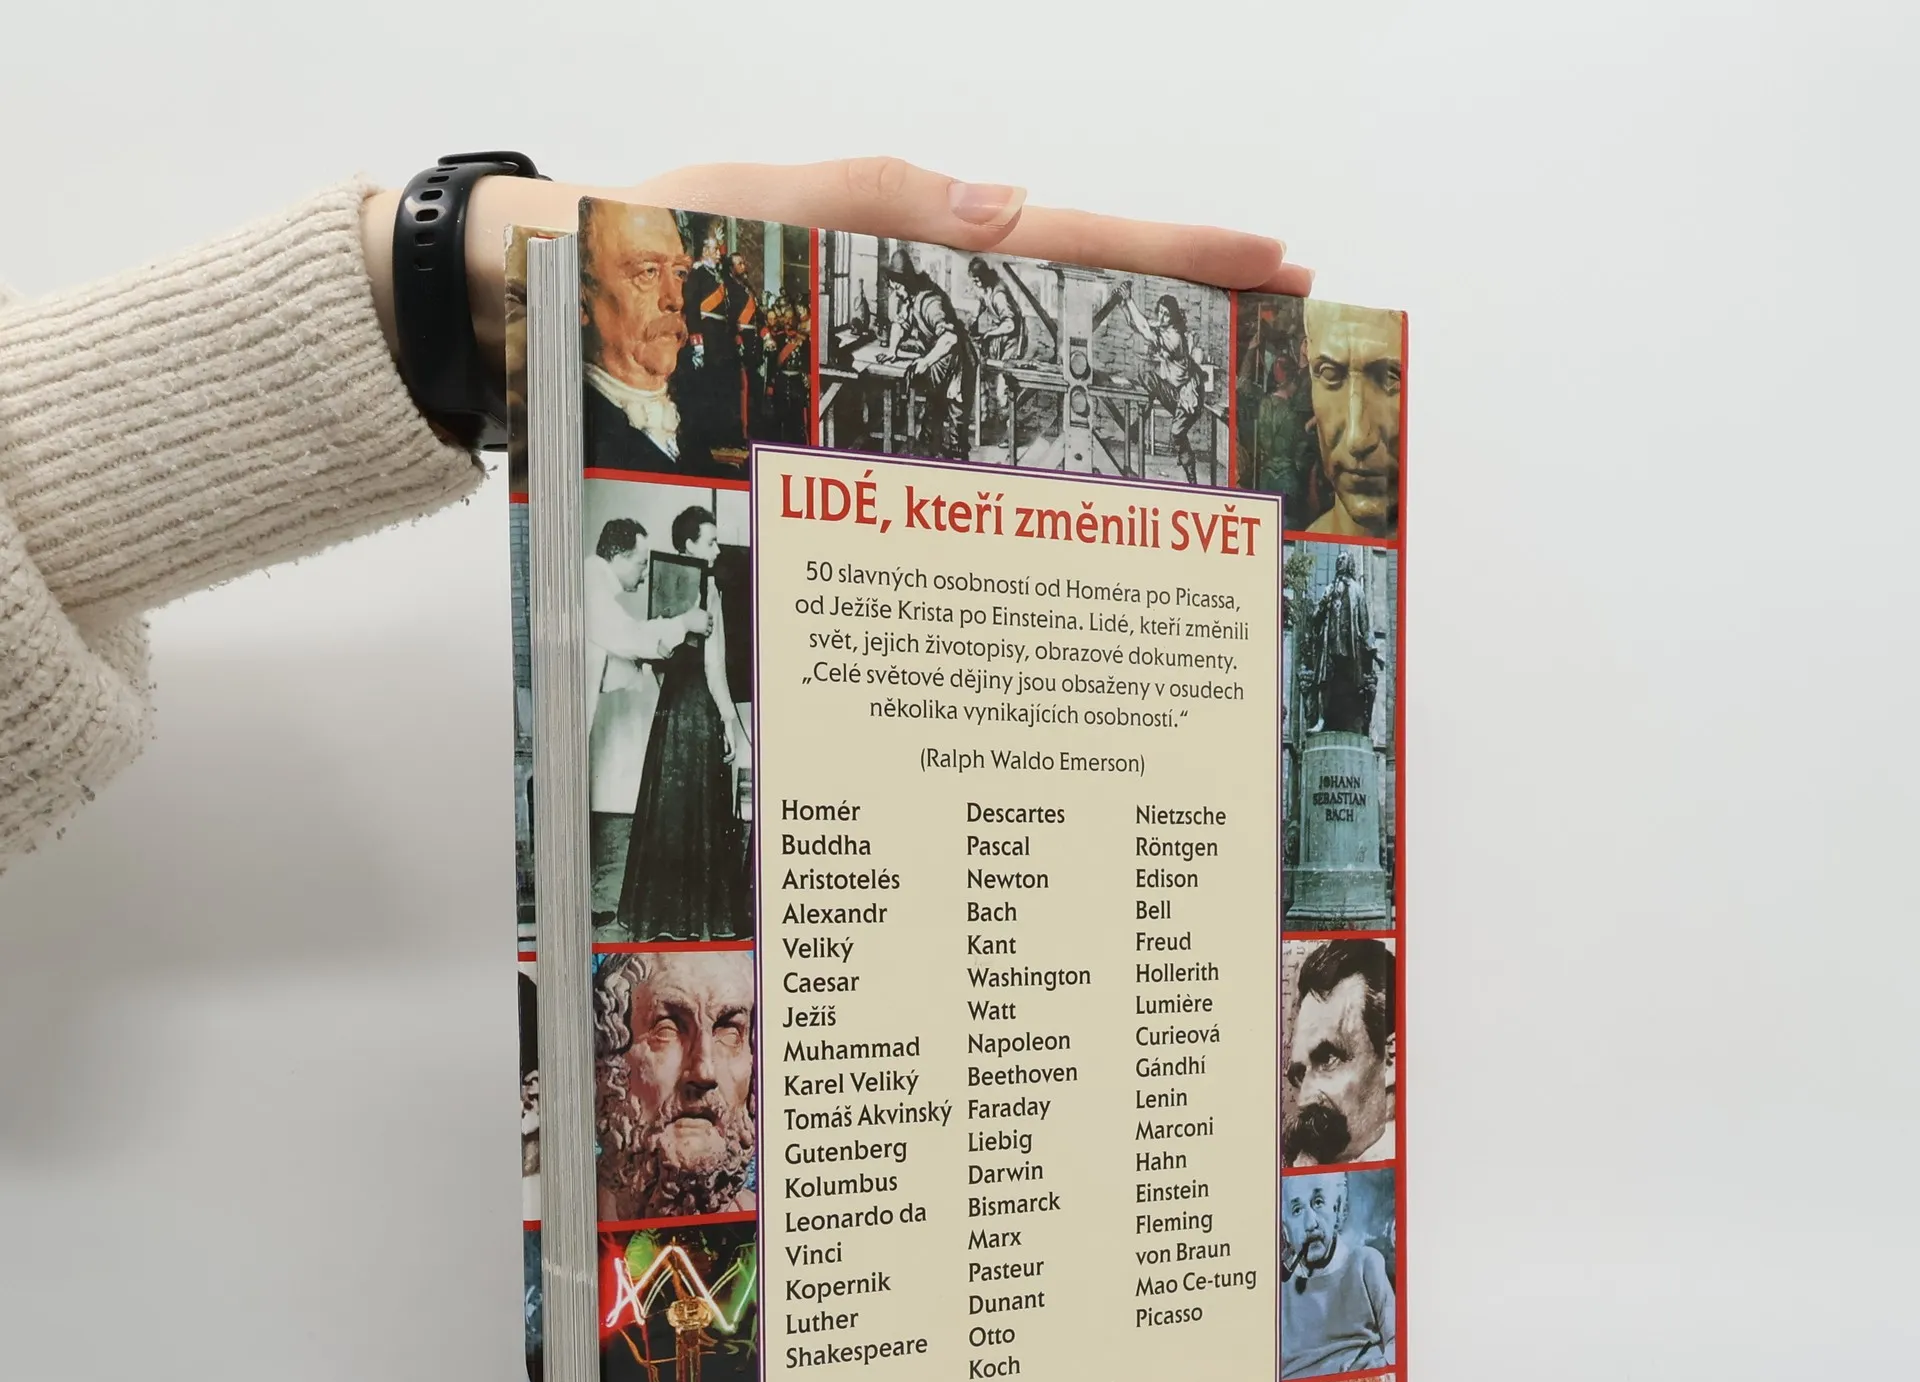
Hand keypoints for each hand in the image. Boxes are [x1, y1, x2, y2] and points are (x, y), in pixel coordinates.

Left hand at [361, 157, 1309, 371]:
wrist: (532, 320)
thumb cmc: (625, 249)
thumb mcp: (741, 201)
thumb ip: (867, 198)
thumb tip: (1006, 205)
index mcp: (904, 240)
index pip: (1068, 240)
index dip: (1175, 252)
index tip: (1276, 264)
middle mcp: (909, 313)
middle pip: (1073, 313)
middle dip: (1183, 324)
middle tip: (1280, 341)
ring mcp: (884, 380)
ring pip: (1027, 389)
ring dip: (1121, 403)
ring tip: (1214, 428)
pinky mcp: (847, 435)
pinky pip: (952, 450)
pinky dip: (1020, 465)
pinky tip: (1067, 499)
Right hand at [684, 607, 713, 638]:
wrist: (685, 621)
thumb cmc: (688, 614)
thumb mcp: (694, 608)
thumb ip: (698, 604)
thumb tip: (698, 597)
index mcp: (705, 614)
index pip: (711, 616)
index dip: (709, 617)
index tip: (707, 619)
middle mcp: (707, 620)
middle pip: (711, 623)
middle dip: (709, 623)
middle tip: (706, 624)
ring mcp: (705, 625)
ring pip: (710, 629)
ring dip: (708, 629)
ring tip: (706, 630)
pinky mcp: (703, 631)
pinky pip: (707, 633)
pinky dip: (706, 634)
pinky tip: (703, 633)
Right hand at [724, 720, 750, 768]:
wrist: (727, 727)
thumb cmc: (725, 732)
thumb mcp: (724, 741)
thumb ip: (725, 746)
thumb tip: (725, 752)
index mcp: (732, 745)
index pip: (732, 754)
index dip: (729, 759)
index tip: (725, 761)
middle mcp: (734, 746)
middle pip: (734, 756)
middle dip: (729, 761)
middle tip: (725, 762)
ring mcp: (733, 745)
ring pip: (733, 756)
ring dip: (729, 759)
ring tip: (724, 760)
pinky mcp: (732, 744)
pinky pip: (732, 753)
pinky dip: (729, 756)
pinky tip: (726, 757)